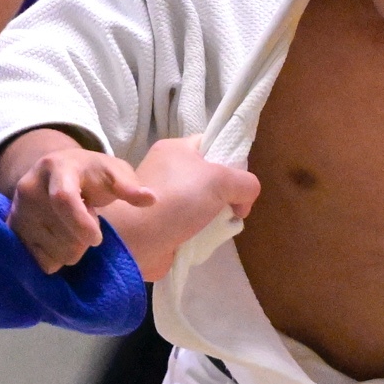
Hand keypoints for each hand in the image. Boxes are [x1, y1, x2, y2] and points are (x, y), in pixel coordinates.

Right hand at [6, 143, 158, 273]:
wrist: (57, 169)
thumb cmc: (92, 174)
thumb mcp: (115, 173)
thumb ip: (130, 187)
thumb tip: (151, 199)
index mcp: (57, 168)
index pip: (63, 199)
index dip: (81, 224)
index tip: (97, 240)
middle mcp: (30, 186)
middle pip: (58, 232)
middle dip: (80, 241)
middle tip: (90, 231)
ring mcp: (17, 207)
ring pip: (47, 249)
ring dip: (68, 251)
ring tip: (73, 233)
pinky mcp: (11, 226)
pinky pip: (34, 258)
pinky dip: (52, 258)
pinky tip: (59, 243)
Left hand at [103, 138, 261, 281]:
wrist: (138, 239)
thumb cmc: (177, 199)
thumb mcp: (220, 180)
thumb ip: (245, 183)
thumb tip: (243, 202)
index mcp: (176, 149)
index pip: (210, 144)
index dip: (230, 159)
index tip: (240, 180)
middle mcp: (167, 170)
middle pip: (209, 177)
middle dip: (226, 194)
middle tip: (234, 207)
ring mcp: (163, 198)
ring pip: (203, 204)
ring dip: (215, 217)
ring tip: (219, 226)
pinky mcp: (162, 223)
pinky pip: (192, 224)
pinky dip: (201, 233)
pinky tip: (206, 239)